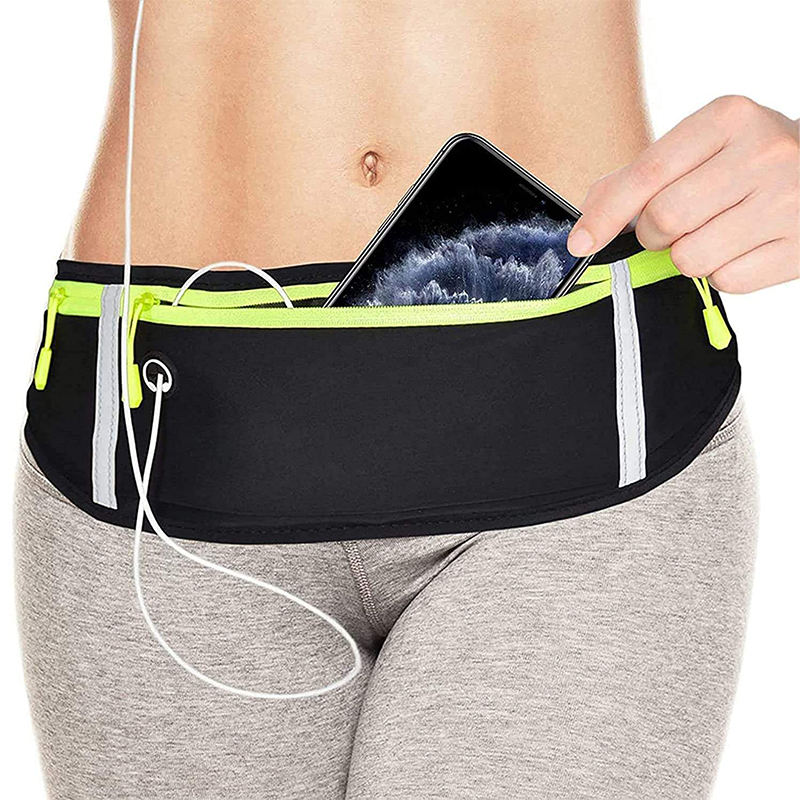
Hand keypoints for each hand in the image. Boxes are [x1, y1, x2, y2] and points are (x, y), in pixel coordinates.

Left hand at [568, 96, 798, 292]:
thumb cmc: (744, 161)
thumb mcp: (698, 148)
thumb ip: (638, 177)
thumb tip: (586, 221)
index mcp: (728, 118)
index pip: (646, 175)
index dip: (605, 215)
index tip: (581, 242)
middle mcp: (764, 153)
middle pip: (664, 219)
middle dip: (654, 233)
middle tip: (673, 225)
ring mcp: (788, 202)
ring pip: (690, 257)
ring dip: (686, 256)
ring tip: (712, 233)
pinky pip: (726, 282)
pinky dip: (722, 273)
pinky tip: (741, 246)